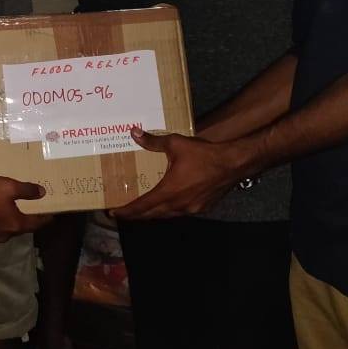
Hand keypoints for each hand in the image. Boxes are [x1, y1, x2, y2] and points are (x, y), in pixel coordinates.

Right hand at [0, 176, 50, 241]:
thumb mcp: (9, 187)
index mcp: (16, 225)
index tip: (52, 215)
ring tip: (12, 210)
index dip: (45, 218)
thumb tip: (42, 193)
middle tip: (32, 209)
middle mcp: (5, 235)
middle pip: (21, 227)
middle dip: (27, 219)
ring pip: (6, 229)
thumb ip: (27, 190)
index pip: (36, 223)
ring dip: (10, 220)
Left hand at [109, 127, 251, 220]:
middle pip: (151, 215)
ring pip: (166, 215)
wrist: (233, 164)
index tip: (113, 213)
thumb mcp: (175, 144)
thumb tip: (133, 133)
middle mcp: (178, 205)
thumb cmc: (203, 154)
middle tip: (123, 213)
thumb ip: (153, 141)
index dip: (127, 211)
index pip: (142, 206)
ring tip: (140, 209)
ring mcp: (191, 209)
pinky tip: (166, 203)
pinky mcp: (201, 208)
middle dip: (136, 215)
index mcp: (168, 192)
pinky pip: (179, 212)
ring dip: (152, 213)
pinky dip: (168, 210)